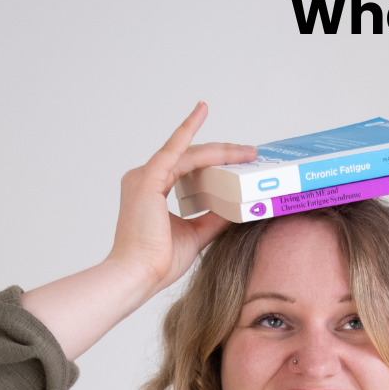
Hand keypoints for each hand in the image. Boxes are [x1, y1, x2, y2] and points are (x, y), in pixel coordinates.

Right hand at [109, 102, 256, 294]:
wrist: (138, 276)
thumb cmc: (157, 262)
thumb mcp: (196, 235)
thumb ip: (213, 219)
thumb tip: (235, 207)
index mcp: (151, 190)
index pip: (188, 168)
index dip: (214, 161)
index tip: (238, 158)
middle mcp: (144, 178)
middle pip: (191, 157)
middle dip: (223, 153)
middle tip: (250, 153)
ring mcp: (144, 177)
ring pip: (190, 154)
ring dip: (220, 150)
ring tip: (247, 151)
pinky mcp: (148, 179)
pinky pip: (174, 150)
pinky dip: (188, 131)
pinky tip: (202, 113)